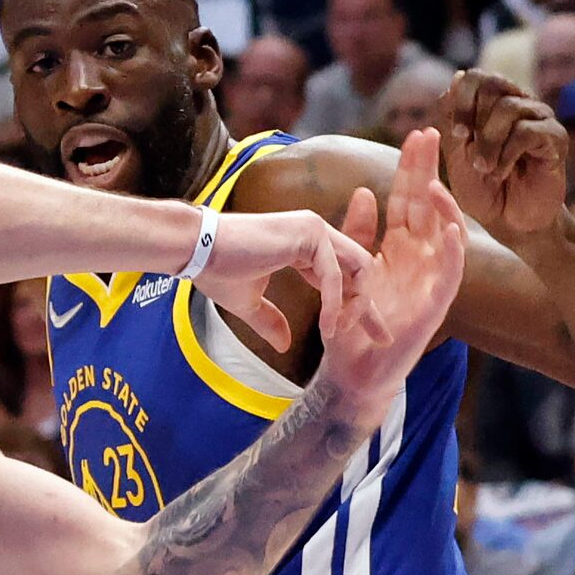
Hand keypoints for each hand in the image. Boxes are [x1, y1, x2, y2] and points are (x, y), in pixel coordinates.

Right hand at [198, 208, 371, 353]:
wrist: (196, 251)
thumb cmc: (216, 271)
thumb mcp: (248, 304)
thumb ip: (270, 321)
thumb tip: (283, 345)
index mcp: (304, 247)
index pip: (344, 278)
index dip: (360, 308)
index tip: (374, 336)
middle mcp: (315, 233)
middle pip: (362, 271)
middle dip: (371, 307)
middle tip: (378, 340)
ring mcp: (315, 229)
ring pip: (359, 269)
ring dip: (354, 305)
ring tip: (337, 333)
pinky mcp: (310, 232)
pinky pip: (334, 275)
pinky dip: (334, 303)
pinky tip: (326, 326)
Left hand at [314, 128, 467, 407]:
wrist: (352, 373)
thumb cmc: (353, 324)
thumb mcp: (349, 268)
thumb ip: (357, 232)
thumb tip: (364, 191)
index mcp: (399, 249)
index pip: (408, 199)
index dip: (412, 168)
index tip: (416, 135)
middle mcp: (419, 261)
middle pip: (427, 207)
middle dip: (429, 172)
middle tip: (431, 135)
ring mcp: (430, 283)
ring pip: (445, 236)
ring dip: (443, 208)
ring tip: (435, 183)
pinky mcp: (434, 308)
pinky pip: (450, 276)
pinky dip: (453, 253)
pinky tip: (453, 231)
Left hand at [441, 69, 567, 243]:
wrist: (511, 224)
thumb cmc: (483, 191)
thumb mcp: (457, 156)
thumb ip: (454, 121)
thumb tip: (457, 76)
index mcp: (492, 105)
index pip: (474, 77)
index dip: (461, 102)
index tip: (458, 135)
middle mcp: (519, 104)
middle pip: (492, 84)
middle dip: (474, 121)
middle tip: (471, 153)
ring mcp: (539, 118)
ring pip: (508, 107)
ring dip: (489, 143)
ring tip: (486, 169)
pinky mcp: (556, 138)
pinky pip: (526, 131)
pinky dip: (506, 155)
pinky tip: (502, 173)